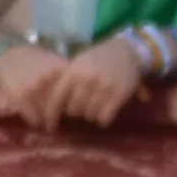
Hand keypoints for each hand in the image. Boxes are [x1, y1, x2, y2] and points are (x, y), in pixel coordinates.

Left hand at [36, 29, 162, 126]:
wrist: (126, 50)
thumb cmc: (98, 58)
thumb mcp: (79, 64)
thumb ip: (66, 81)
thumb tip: (53, 108)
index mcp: (73, 71)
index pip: (57, 97)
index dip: (51, 114)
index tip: (51, 127)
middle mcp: (86, 79)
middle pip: (74, 111)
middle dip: (78, 112)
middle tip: (84, 107)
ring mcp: (103, 87)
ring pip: (90, 116)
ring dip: (92, 115)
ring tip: (97, 106)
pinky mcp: (118, 95)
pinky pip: (104, 118)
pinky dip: (104, 119)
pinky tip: (107, 112)